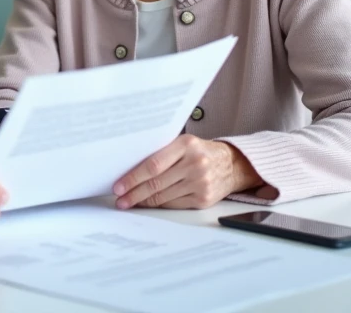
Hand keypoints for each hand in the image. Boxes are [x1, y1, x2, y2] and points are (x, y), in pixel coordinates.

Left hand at [113, 135, 262, 209]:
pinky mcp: (204, 199)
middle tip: (120, 199)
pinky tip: (148, 205)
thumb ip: (162, 152)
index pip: (153, 164)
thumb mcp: (183, 143)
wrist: (232, 164)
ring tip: (129, 203)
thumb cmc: (200, 152)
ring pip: (164, 196)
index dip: (133, 177)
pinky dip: (159, 205)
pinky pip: (174, 204)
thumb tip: (130, 168)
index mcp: (186, 145)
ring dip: (143, 201)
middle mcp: (195, 164)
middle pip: (156, 183)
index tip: (118, 186)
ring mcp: (201, 183)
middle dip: (134, 193)